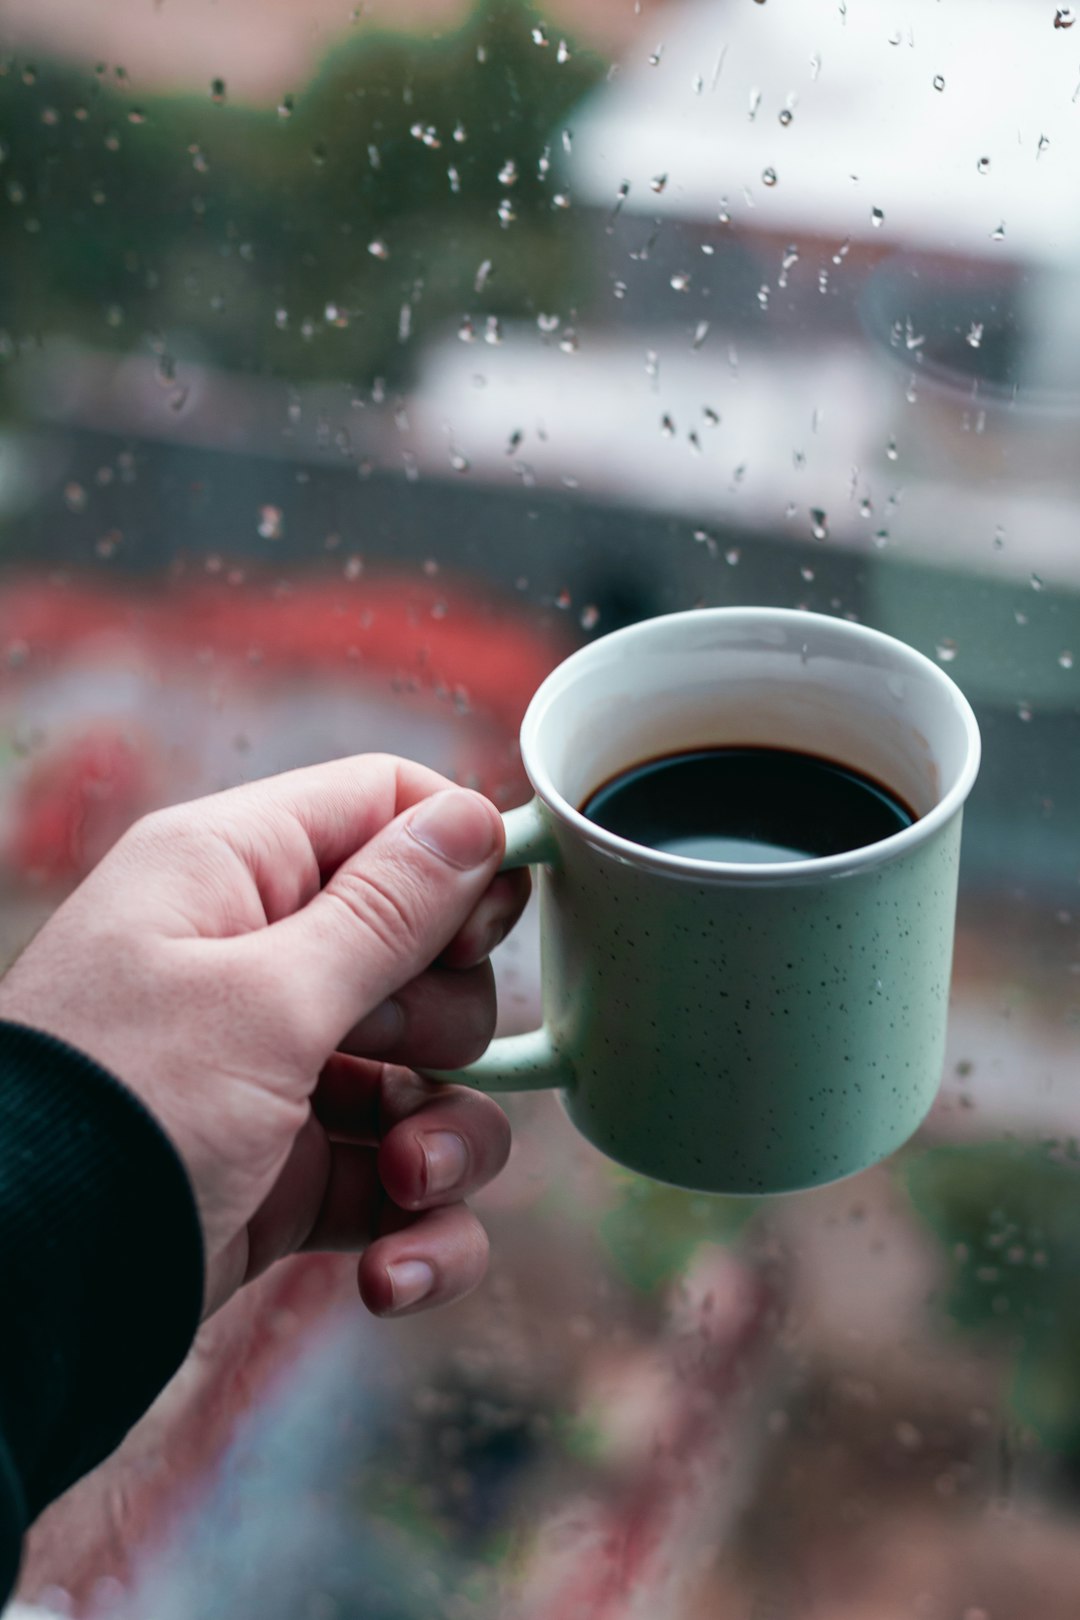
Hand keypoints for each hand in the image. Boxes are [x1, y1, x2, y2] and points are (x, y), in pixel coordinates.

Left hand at [0, 756, 527, 1316]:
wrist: (9, 1307)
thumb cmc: (116, 1117)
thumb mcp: (261, 1002)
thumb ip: (384, 911)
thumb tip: (474, 817)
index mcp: (230, 872)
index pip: (382, 807)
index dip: (455, 856)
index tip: (490, 929)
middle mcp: (255, 960)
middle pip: (426, 952)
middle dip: (444, 1023)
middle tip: (389, 1051)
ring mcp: (276, 1073)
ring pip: (427, 1078)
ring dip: (445, 1141)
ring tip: (406, 1186)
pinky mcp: (287, 1175)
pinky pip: (396, 1182)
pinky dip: (417, 1229)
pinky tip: (394, 1273)